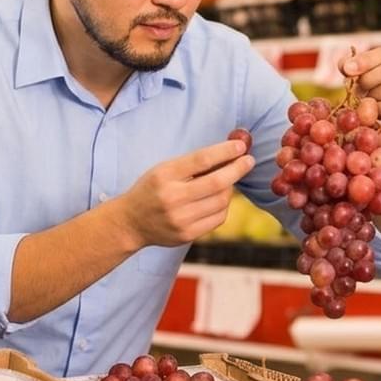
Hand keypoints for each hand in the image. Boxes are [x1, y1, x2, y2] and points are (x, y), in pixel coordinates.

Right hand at [117, 139, 254, 246]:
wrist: (131, 222)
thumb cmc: (152, 189)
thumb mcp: (164, 169)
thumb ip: (193, 163)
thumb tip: (229, 152)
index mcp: (165, 175)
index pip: (201, 160)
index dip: (225, 151)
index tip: (241, 146)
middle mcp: (172, 198)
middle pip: (216, 183)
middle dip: (237, 169)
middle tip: (248, 161)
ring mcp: (180, 219)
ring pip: (221, 201)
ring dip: (230, 188)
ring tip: (227, 181)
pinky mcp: (187, 234)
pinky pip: (218, 218)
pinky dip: (223, 206)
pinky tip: (219, 199)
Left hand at [340, 46, 380, 123]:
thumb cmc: (379, 93)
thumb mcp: (367, 74)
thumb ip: (354, 65)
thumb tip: (346, 65)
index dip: (365, 60)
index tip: (347, 69)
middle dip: (369, 79)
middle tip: (358, 89)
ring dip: (373, 96)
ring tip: (369, 100)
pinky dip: (378, 109)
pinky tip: (377, 111)